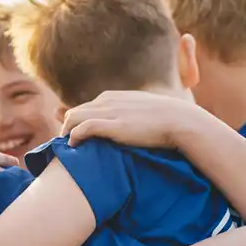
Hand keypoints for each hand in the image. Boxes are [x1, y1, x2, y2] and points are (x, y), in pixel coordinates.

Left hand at [62, 90, 200, 149]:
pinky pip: (83, 128)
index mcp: (112, 96)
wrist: (179, 120)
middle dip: (66, 128)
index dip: (77, 123)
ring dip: (66, 133)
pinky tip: (74, 147)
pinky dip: (74, 137)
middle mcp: (107, 101)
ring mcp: (109, 112)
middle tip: (67, 146)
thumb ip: (130, 114)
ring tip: (68, 148)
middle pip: (74, 112)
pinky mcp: (112, 125)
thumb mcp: (143, 111)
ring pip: (73, 118)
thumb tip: (129, 127)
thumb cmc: (166, 119)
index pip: (85, 107)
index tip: (74, 138)